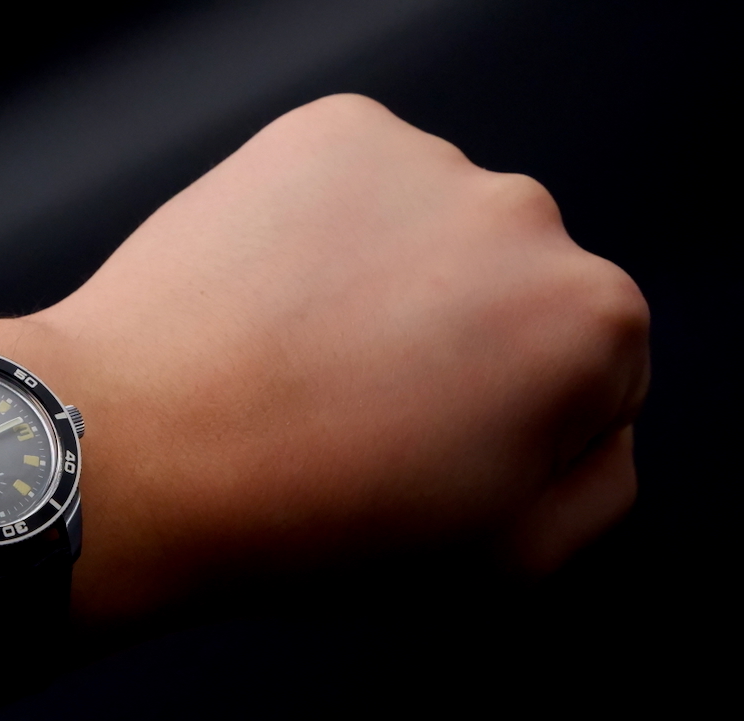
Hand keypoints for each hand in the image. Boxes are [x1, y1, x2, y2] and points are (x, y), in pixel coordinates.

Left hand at [0, 94, 649, 619]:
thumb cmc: (310, 516)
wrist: (145, 452)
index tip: (434, 451)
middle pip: (513, 289)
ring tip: (305, 356)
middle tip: (364, 410)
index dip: (511, 426)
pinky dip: (327, 231)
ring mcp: (422, 162)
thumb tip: (599, 433)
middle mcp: (525, 217)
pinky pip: (357, 186)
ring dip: (393, 280)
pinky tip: (274, 298)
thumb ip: (598, 492)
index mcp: (588, 324)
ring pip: (434, 231)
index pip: (592, 370)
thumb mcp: (503, 563)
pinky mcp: (331, 134)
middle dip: (459, 343)